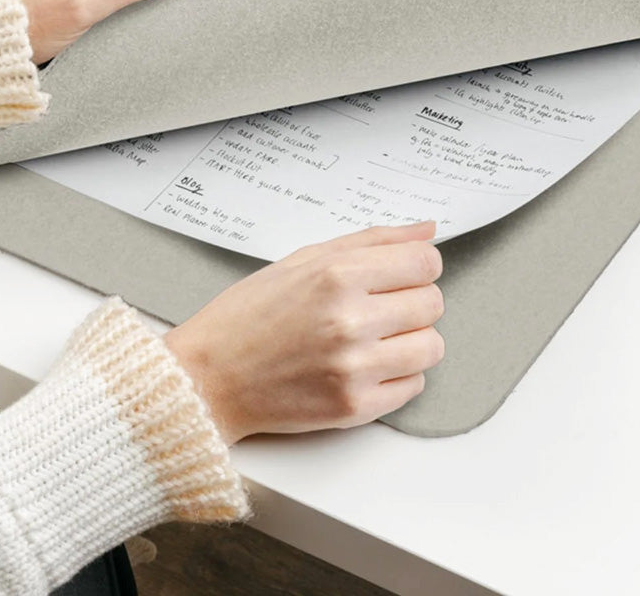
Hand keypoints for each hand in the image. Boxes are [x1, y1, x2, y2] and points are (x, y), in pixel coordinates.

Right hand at [164, 222, 444, 442]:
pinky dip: (397, 376)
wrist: (207, 378)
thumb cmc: (250, 314)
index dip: (418, 266)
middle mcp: (350, 320)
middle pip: (432, 304)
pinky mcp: (354, 408)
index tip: (402, 274)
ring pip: (431, 347)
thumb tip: (428, 230)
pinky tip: (365, 366)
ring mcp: (354, 368)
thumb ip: (372, 241)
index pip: (425, 263)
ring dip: (411, 340)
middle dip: (413, 301)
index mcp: (338, 275)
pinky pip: (414, 387)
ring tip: (375, 338)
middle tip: (379, 307)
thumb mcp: (304, 258)